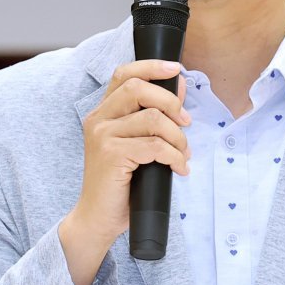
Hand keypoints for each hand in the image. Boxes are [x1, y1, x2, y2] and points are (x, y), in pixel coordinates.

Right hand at [59, 60, 190, 284]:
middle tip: (186, 123)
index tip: (176, 69)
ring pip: (151, 118)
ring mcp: (102, 136)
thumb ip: (154, 117)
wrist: (98, 218)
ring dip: (177, 136)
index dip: (151, 67)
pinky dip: (174, 156)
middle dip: (170, 102)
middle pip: (138, 88)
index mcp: (102, 112)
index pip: (124, 74)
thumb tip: (180, 87)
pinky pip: (154, 146)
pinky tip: (179, 168)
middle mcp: (98, 119)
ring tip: (183, 153)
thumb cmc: (121, 184)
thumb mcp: (138, 145)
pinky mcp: (111, 155)